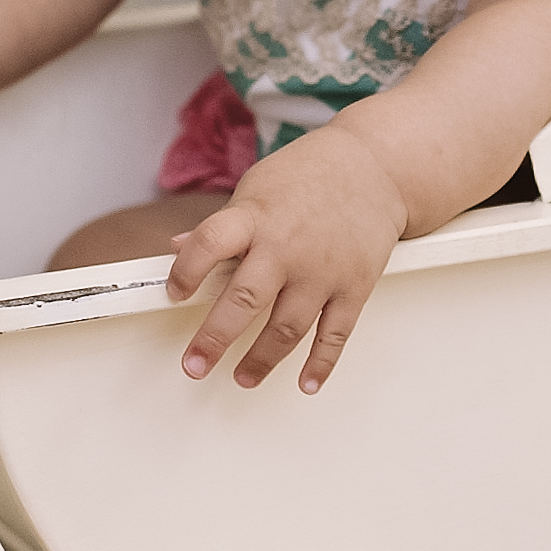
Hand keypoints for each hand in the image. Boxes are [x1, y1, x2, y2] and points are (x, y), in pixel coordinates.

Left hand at [165, 128, 409, 393]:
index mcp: (256, 217)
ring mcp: (323, 270)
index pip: (210, 244)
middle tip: (194, 365)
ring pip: (288, 327)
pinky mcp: (355, 286)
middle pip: (245, 299)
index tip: (174, 294)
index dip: (186, 271)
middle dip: (214, 338)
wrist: (376, 167)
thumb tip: (178, 248)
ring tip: (242, 378)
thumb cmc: (309, 176)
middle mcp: (288, 246)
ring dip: (262, 359)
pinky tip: (306, 382)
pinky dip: (321, 363)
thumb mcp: (257, 188)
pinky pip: (336, 334)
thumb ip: (222, 225)